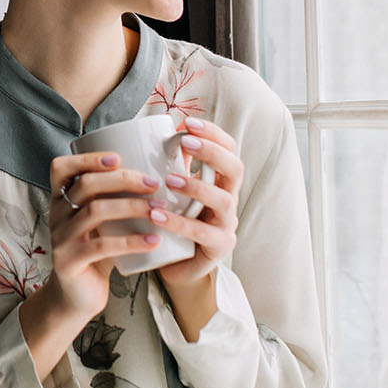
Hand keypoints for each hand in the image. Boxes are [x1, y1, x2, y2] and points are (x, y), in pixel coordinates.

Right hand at [40, 150, 166, 322]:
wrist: (77, 296)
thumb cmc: (98, 251)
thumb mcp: (104, 222)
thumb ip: (120, 198)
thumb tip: (167, 168)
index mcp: (61, 200)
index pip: (61, 168)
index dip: (87, 159)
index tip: (118, 157)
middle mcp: (56, 215)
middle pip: (85, 185)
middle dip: (122, 179)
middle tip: (154, 183)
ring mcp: (60, 239)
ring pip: (94, 212)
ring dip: (131, 207)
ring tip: (159, 209)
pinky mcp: (69, 262)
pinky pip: (102, 247)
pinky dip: (132, 242)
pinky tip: (154, 241)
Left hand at [153, 117, 241, 289]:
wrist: (174, 265)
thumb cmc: (172, 220)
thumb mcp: (171, 190)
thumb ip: (168, 164)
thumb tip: (152, 129)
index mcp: (220, 181)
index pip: (229, 150)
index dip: (213, 134)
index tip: (187, 123)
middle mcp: (229, 199)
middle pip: (235, 169)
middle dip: (212, 152)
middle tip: (184, 142)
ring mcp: (226, 224)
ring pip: (223, 200)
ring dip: (196, 186)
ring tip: (169, 180)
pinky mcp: (218, 248)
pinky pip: (202, 233)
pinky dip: (178, 222)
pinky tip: (156, 215)